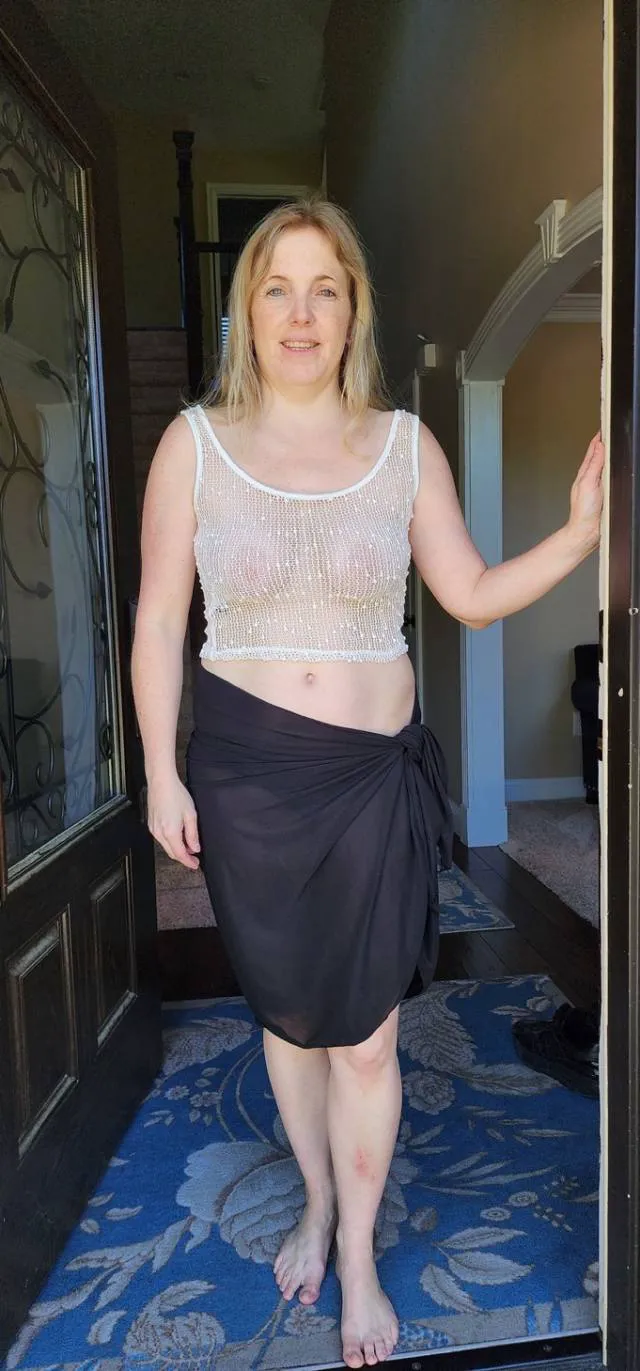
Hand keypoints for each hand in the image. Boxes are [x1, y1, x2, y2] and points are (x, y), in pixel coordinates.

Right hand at [147, 773, 200, 869]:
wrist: (161, 782)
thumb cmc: (176, 794)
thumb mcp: (190, 815)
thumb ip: (192, 834)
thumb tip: (195, 848)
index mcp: (170, 832)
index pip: (180, 854)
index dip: (188, 862)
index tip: (195, 864)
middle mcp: (159, 833)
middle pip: (171, 853)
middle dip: (183, 857)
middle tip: (193, 858)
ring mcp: (153, 829)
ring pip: (166, 846)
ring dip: (176, 849)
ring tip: (188, 847)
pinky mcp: (150, 824)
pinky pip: (161, 839)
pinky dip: (170, 842)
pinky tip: (177, 837)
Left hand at [567, 431, 604, 550]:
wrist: (586, 531)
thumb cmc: (583, 511)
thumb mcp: (588, 484)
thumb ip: (594, 465)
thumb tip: (599, 447)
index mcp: (585, 472)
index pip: (593, 450)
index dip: (599, 438)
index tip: (605, 426)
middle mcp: (590, 478)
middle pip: (598, 456)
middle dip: (603, 443)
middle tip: (609, 430)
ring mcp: (597, 486)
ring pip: (603, 466)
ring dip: (607, 454)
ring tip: (611, 443)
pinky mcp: (604, 494)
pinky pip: (609, 477)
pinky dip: (611, 469)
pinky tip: (614, 468)